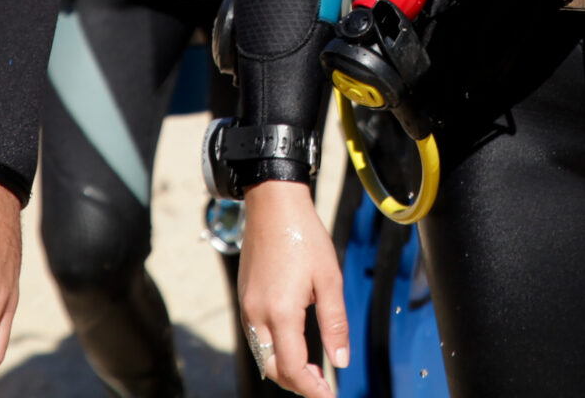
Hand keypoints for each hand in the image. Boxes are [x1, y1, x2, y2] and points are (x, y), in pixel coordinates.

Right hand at [237, 180, 348, 397]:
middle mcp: (258, 314)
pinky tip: (292, 344)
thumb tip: (340, 360)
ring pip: (262, 355)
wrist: (274, 206)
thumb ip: (335, 323)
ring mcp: (247, 307)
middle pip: (273, 369)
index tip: (329, 395)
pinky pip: (256, 337)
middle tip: (321, 386)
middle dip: (297, 383)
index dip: (312, 389)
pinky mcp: (245, 298)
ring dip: (284, 368)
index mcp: (281, 312)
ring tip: (310, 370)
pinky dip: (273, 350)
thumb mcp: (329, 279)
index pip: (293, 369)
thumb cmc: (303, 236)